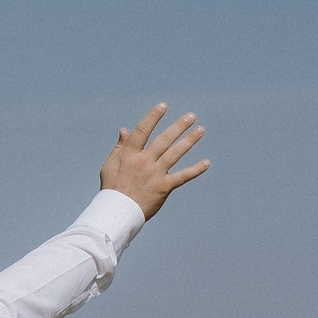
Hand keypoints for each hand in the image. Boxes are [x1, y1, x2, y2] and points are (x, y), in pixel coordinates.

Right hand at [99, 103, 209, 218]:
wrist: (118, 211)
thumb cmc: (112, 187)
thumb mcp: (111, 164)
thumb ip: (120, 146)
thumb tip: (125, 129)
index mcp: (130, 154)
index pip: (143, 130)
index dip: (153, 117)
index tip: (163, 106)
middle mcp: (144, 161)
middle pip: (164, 140)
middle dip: (179, 126)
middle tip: (191, 116)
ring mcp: (155, 174)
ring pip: (175, 153)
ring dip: (189, 141)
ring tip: (200, 130)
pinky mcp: (164, 187)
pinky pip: (182, 176)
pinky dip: (195, 170)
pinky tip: (207, 162)